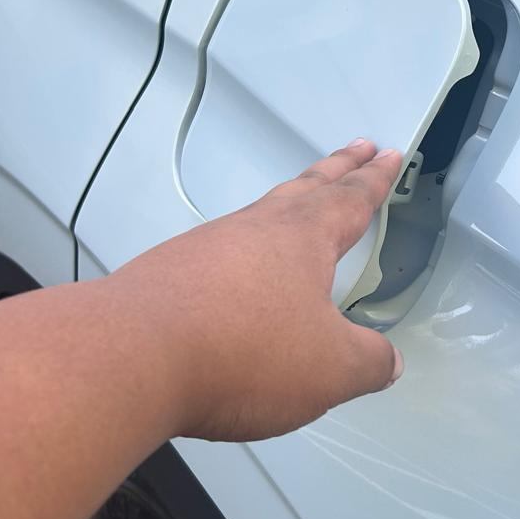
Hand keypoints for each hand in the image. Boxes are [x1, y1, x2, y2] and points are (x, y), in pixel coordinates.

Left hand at [104, 140, 404, 441]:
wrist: (133, 357)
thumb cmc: (239, 351)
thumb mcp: (330, 369)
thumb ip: (367, 363)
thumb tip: (386, 361)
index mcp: (304, 238)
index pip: (350, 199)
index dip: (374, 179)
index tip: (386, 156)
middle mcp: (256, 229)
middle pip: (305, 188)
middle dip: (336, 169)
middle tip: (356, 149)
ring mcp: (208, 247)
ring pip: (260, 214)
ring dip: (288, 203)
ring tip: (301, 203)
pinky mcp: (171, 274)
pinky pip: (220, 250)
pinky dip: (242, 250)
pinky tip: (239, 269)